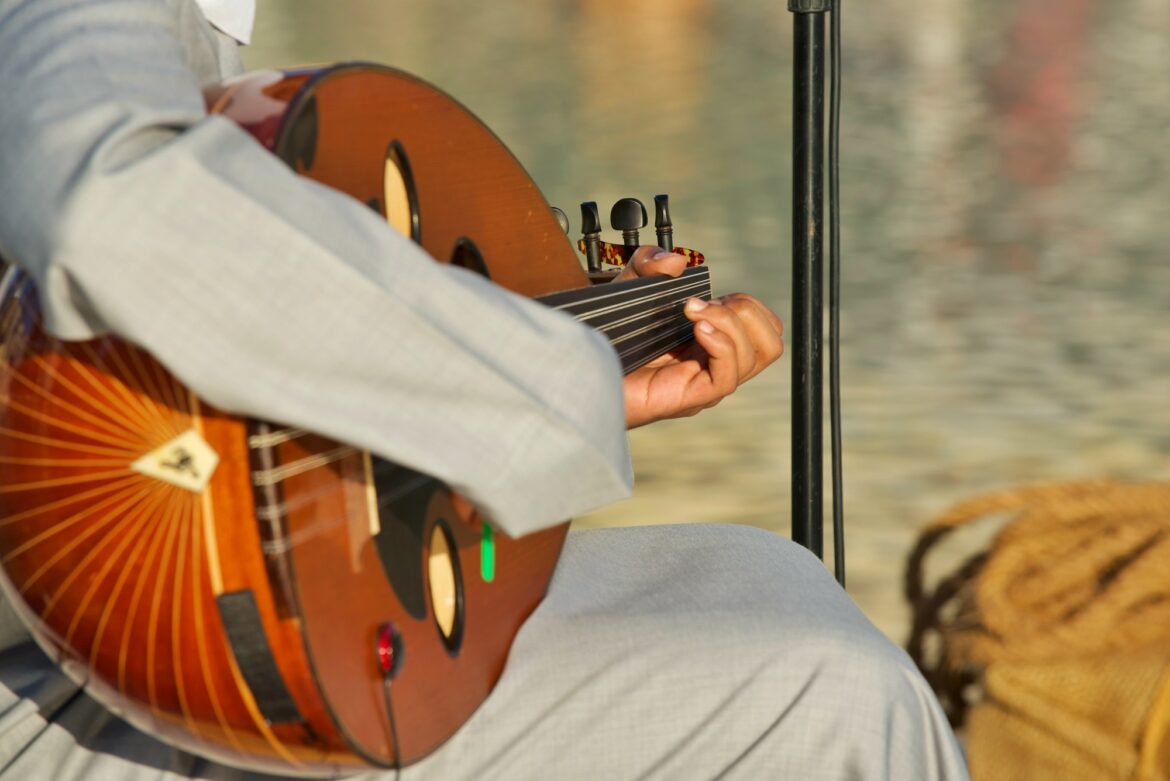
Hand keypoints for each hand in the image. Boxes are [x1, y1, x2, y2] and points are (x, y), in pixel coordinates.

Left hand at [618, 246, 783, 428]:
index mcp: (710, 345)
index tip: (706, 295)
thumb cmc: (604, 338)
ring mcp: (704, 385)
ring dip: (728, 321)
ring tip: (690, 311)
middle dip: (746, 310)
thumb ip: (648, 262)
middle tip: (701, 304)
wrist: (576, 370)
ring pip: (755, 356)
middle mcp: (713, 367)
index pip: (763, 329)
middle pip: (771, 342)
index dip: (747, 305)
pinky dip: (721, 344)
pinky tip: (695, 328)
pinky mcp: (690, 398)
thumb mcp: (627, 287)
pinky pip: (728, 376)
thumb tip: (675, 262)